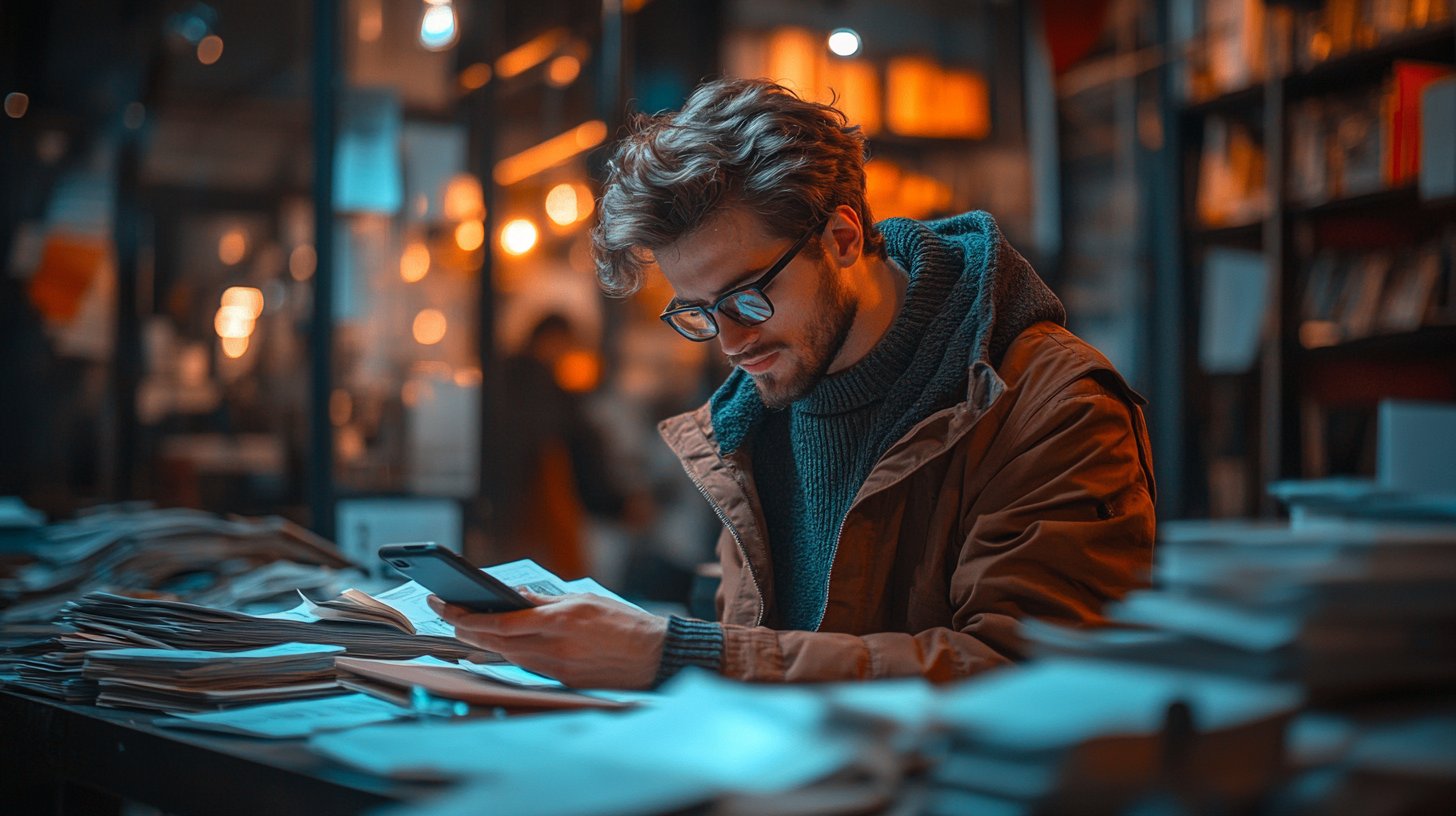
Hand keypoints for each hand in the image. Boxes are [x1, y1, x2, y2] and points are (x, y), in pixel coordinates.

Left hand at [428, 592, 666, 689]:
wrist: (654, 655)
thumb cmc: (623, 622)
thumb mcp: (584, 599)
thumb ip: (546, 601)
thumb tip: (513, 597)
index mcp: (561, 621)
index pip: (502, 623)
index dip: (469, 618)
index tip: (447, 607)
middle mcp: (556, 648)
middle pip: (498, 643)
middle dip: (467, 630)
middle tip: (447, 616)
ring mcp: (558, 669)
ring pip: (509, 657)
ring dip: (485, 643)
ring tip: (466, 629)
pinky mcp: (564, 682)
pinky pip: (528, 667)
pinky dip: (511, 655)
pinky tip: (499, 646)